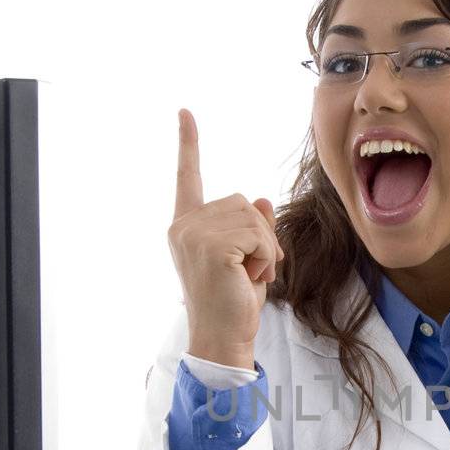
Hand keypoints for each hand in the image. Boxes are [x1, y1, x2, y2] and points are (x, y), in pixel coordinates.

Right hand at [168, 109, 283, 368]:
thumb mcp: (248, 257)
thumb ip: (252, 226)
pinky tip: (251, 276)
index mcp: (186, 226)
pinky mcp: (211, 245)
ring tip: (250, 274)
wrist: (223, 337)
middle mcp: (184, 225)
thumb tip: (261, 198)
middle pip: (241, 200)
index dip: (188, 143)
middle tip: (252, 268)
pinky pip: (258, 233)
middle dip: (259, 233)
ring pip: (253, 217)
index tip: (185, 112)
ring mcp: (194, 234)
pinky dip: (265, 255)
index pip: (187, 177)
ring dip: (265, 246)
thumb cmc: (234, 301)